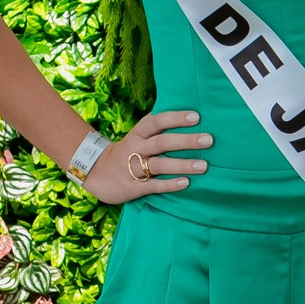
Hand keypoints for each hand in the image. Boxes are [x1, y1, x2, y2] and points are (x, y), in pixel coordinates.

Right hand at [83, 108, 210, 203]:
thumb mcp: (138, 136)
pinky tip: (186, 183)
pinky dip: (169, 184)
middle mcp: (136, 148)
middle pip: (162, 142)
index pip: (157, 122)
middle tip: (208, 140)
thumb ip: (158, 129)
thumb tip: (190, 118)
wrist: (96, 173)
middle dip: (186, 141)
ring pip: (159, 164)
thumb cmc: (128, 151)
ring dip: (182, 164)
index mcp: (138, 134)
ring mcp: (133, 168)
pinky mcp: (132, 186)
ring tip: (204, 166)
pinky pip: (153, 185)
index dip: (176, 118)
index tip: (196, 117)